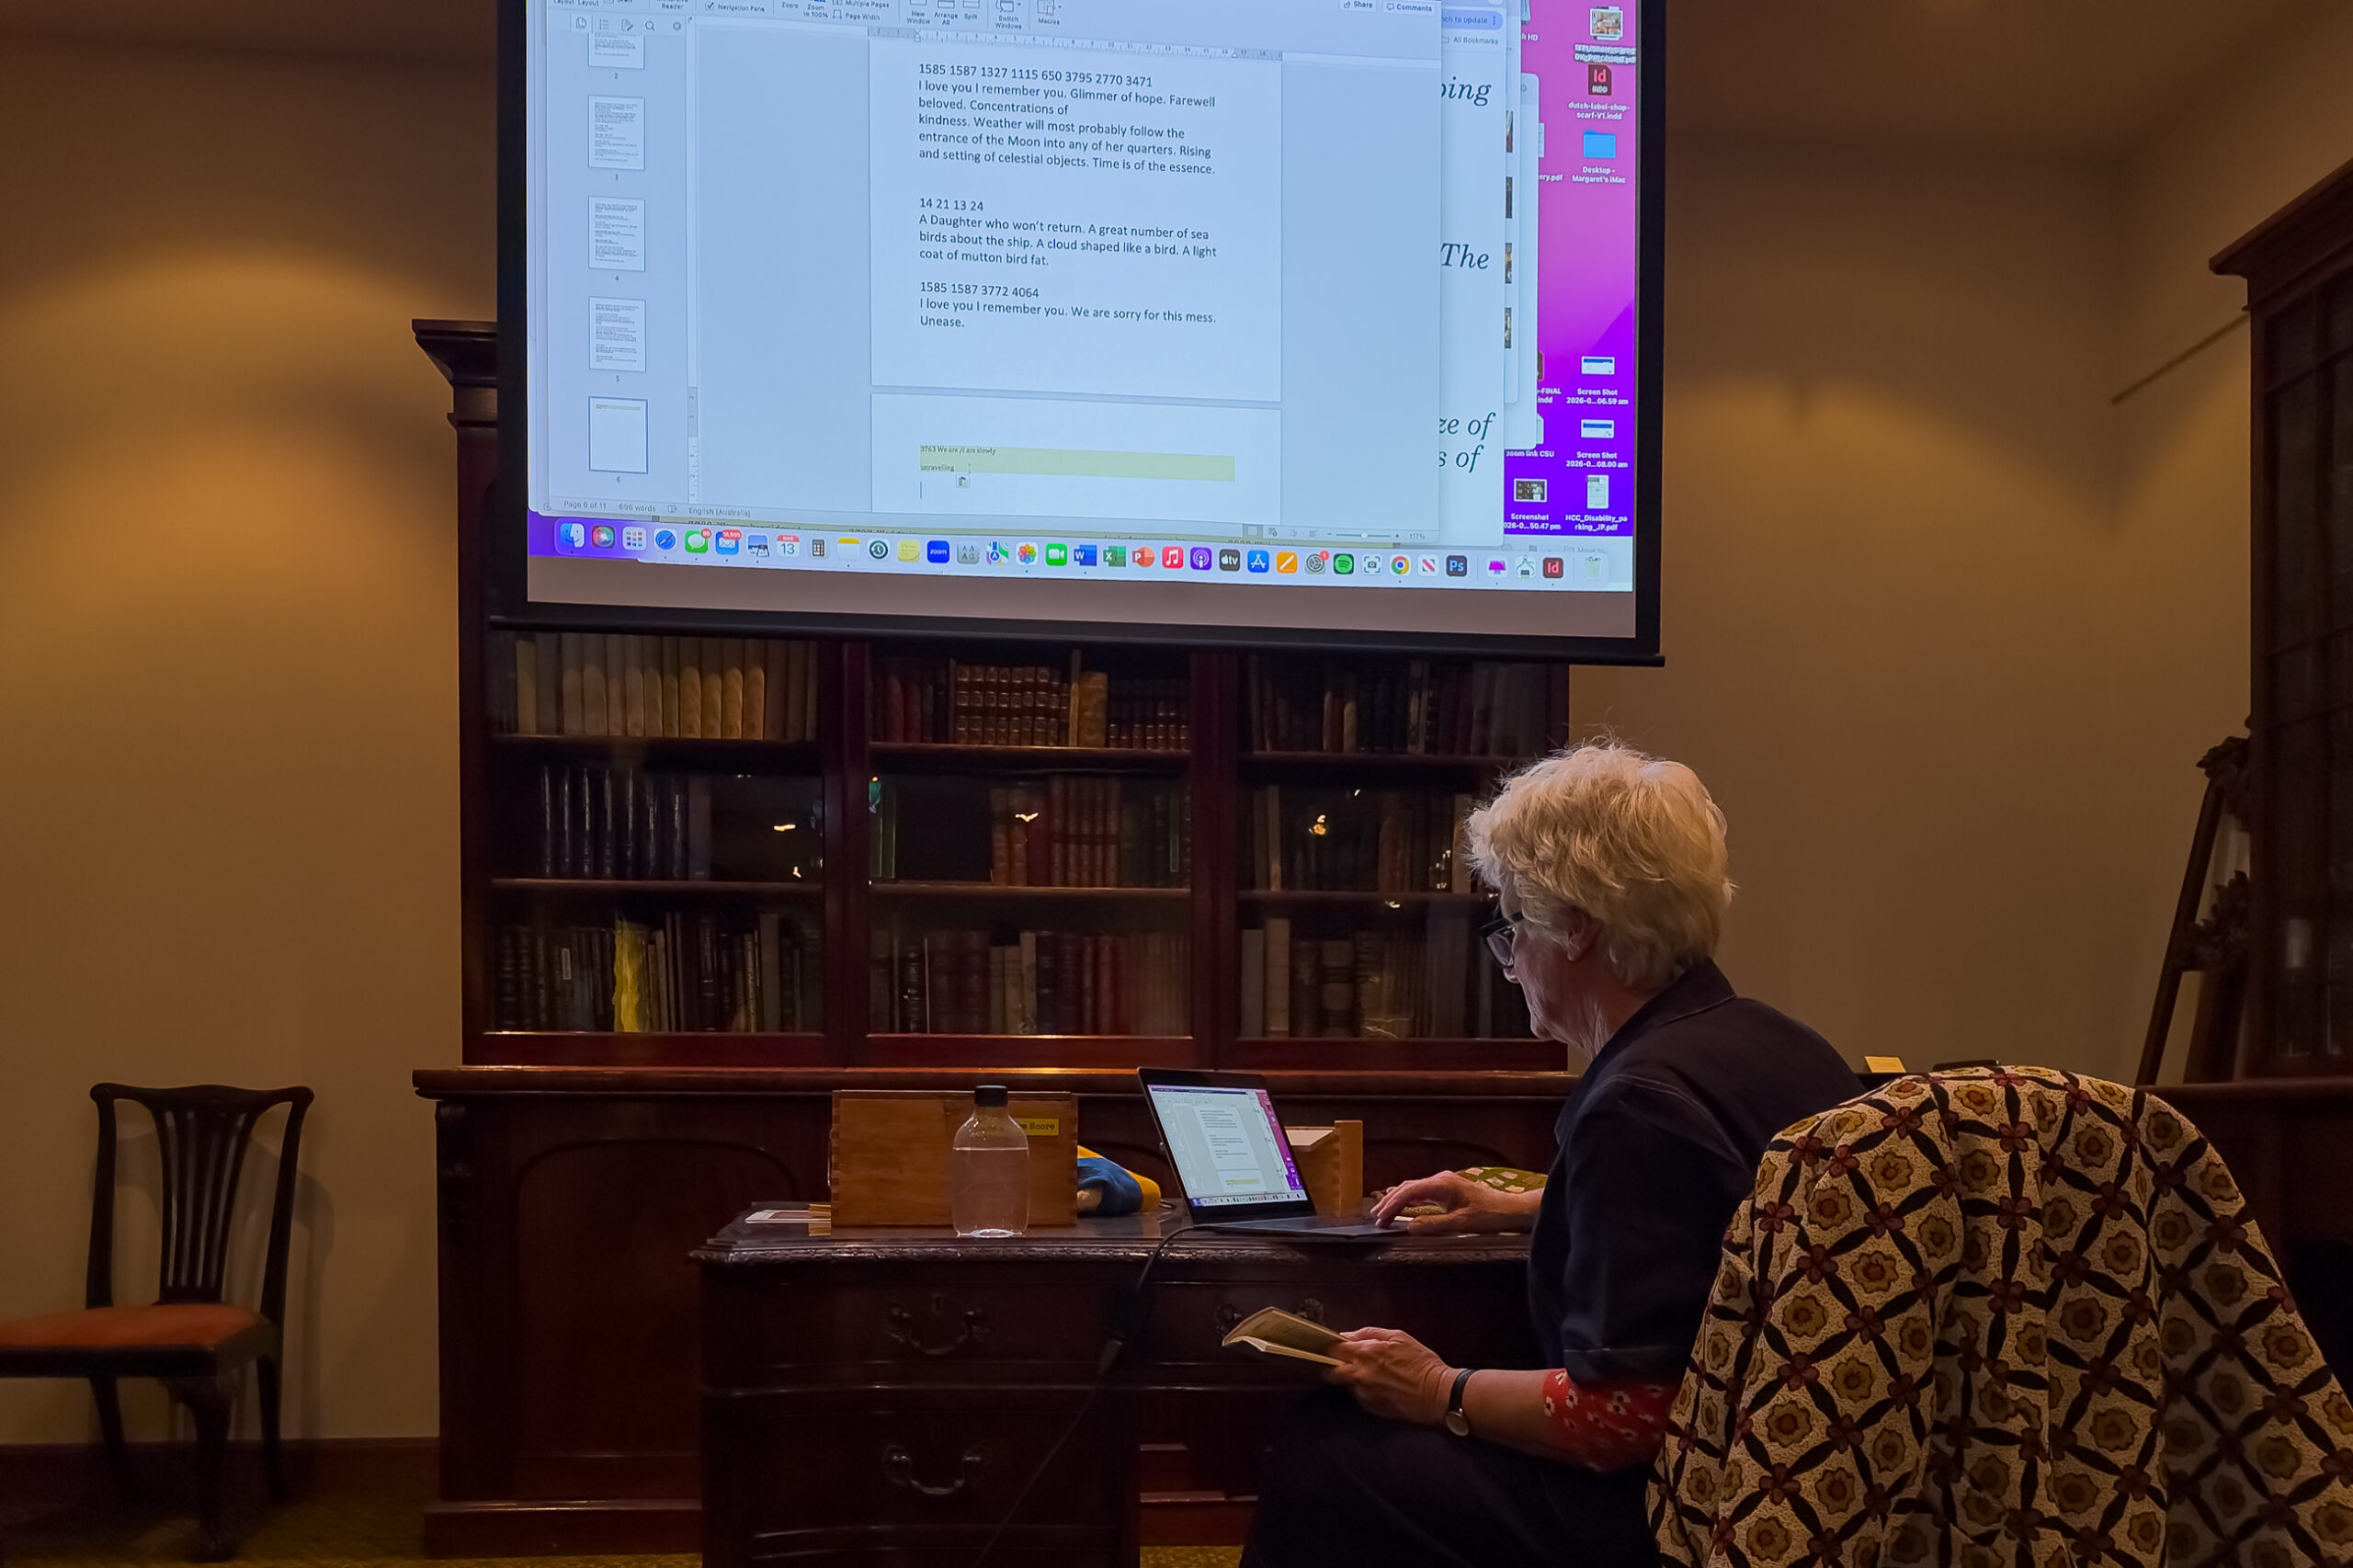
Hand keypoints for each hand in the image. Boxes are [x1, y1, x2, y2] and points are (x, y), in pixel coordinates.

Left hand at [1326, 1327, 1454, 1424]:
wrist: (1437, 1393)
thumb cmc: (1422, 1364)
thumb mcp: (1398, 1337)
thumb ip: (1369, 1334)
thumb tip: (1349, 1335)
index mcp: (1365, 1352)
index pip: (1332, 1349)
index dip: (1331, 1347)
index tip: (1335, 1346)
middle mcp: (1360, 1374)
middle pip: (1329, 1371)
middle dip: (1333, 1366)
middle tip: (1344, 1362)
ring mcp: (1363, 1393)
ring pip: (1346, 1384)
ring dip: (1352, 1379)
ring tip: (1374, 1375)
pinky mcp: (1370, 1407)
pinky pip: (1359, 1396)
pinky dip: (1365, 1390)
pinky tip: (1382, 1387)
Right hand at [1370, 1171, 1542, 1233]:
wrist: (1510, 1209)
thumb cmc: (1489, 1216)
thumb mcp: (1461, 1224)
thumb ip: (1434, 1225)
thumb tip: (1409, 1227)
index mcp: (1443, 1184)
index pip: (1409, 1191)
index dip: (1392, 1204)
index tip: (1380, 1218)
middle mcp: (1441, 1179)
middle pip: (1408, 1187)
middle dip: (1390, 1201)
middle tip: (1375, 1217)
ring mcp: (1444, 1182)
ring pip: (1413, 1187)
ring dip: (1397, 1199)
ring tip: (1382, 1211)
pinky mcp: (1448, 1188)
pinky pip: (1422, 1190)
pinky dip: (1408, 1198)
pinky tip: (1401, 1203)